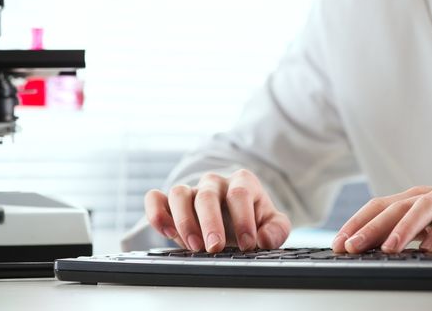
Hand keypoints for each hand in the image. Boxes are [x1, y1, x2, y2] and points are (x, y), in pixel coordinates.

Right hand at [144, 169, 290, 252]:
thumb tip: (264, 239)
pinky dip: (156, 212)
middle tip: (215, 248)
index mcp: (242, 183)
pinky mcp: (171, 203)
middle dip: (210, 222)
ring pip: (179, 194)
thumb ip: (276, 230)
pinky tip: (166, 231)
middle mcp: (214, 183)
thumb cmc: (252, 220)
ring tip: (194, 246)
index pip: (239, 194)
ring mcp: (191, 191)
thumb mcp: (271, 224)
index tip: (248, 244)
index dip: (243, 219)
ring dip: (184, 221)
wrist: (234, 220)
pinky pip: (155, 198)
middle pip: (207, 195)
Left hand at [332, 180, 431, 252]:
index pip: (377, 206)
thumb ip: (404, 231)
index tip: (338, 243)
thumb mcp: (429, 223)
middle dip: (369, 227)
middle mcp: (428, 195)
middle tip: (351, 247)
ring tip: (387, 249)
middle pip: (393, 207)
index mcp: (413, 198)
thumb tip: (371, 247)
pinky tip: (429, 247)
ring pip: (422, 207)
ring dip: (402, 228)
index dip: (355, 222)